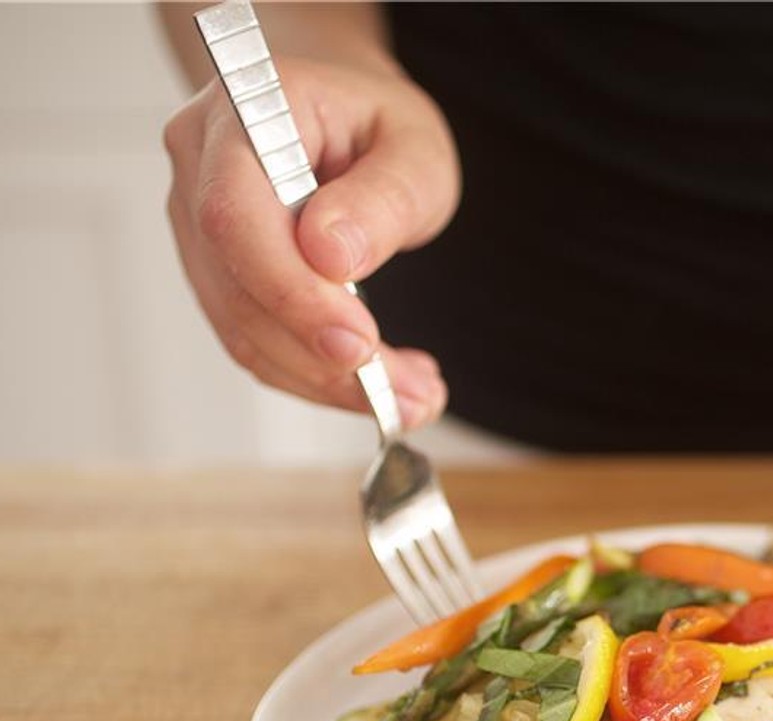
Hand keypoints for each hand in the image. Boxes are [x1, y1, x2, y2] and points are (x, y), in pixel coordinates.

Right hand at [162, 56, 460, 425]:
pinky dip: (318, 376)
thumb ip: (381, 198)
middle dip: (324, 357)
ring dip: (328, 381)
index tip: (359, 342)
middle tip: (409, 395)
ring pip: (244, 329)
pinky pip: (257, 341)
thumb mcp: (415, 150)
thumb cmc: (380, 126)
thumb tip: (331, 256)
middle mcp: (201, 166)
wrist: (346, 119)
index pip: (236, 216)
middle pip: (237, 284)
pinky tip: (380, 385)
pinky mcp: (217, 274)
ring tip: (411, 398)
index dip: (291, 290)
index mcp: (246, 111)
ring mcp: (198, 224)